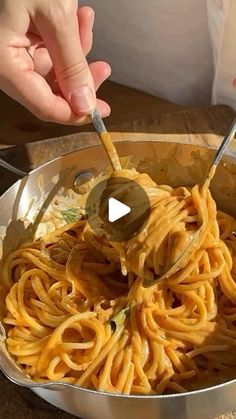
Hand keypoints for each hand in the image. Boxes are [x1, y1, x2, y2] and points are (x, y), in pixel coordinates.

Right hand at [0, 0, 110, 124]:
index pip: (43, 106)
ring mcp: (13, 49)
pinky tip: (78, 16)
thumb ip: (71, 64)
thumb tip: (85, 104)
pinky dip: (67, 37)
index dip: (74, 113)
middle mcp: (6, 62)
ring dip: (77, 51)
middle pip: (50, 90)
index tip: (101, 111)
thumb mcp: (53, 15)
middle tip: (105, 68)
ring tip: (85, 20)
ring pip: (53, 69)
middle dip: (80, 77)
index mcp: (4, 63)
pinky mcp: (20, 36)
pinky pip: (48, 49)